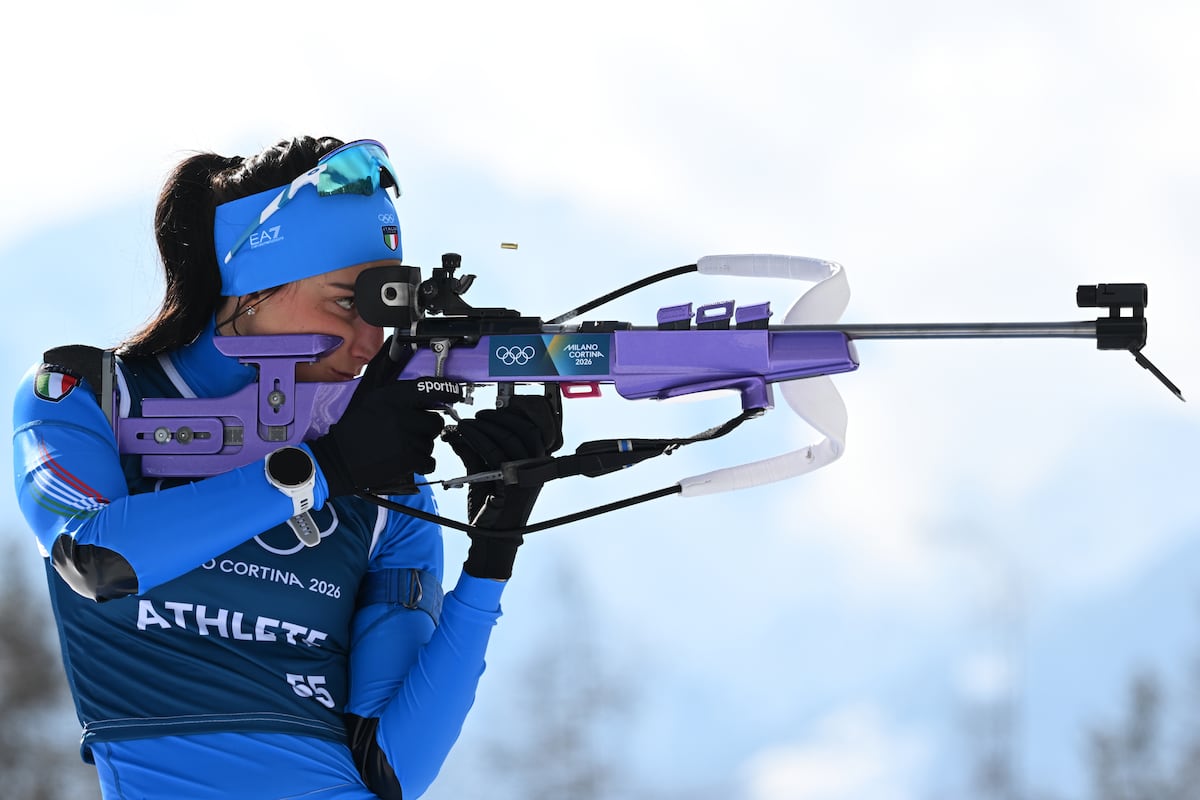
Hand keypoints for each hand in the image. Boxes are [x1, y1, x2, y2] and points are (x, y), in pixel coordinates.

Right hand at [309, 375, 462, 496]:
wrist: (338, 460)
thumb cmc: (355, 431)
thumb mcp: (372, 401)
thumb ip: (399, 395)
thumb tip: (430, 391)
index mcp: (390, 397)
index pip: (429, 388)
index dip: (447, 390)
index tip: (455, 393)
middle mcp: (399, 414)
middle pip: (435, 420)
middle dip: (427, 427)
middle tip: (410, 431)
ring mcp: (405, 437)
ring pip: (432, 442)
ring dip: (421, 446)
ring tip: (399, 446)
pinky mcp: (407, 459)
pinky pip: (429, 461)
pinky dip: (421, 463)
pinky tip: (404, 459)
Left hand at [443, 393, 562, 578]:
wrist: (490, 537)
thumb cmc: (491, 508)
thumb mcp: (486, 474)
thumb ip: (477, 452)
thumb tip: (460, 432)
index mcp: (536, 464)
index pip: (530, 431)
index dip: (510, 417)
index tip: (489, 414)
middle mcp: (536, 468)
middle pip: (520, 431)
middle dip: (495, 419)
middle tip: (474, 418)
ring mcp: (525, 476)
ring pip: (506, 439)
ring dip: (481, 427)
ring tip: (463, 425)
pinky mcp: (511, 483)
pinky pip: (493, 454)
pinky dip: (475, 440)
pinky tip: (461, 436)